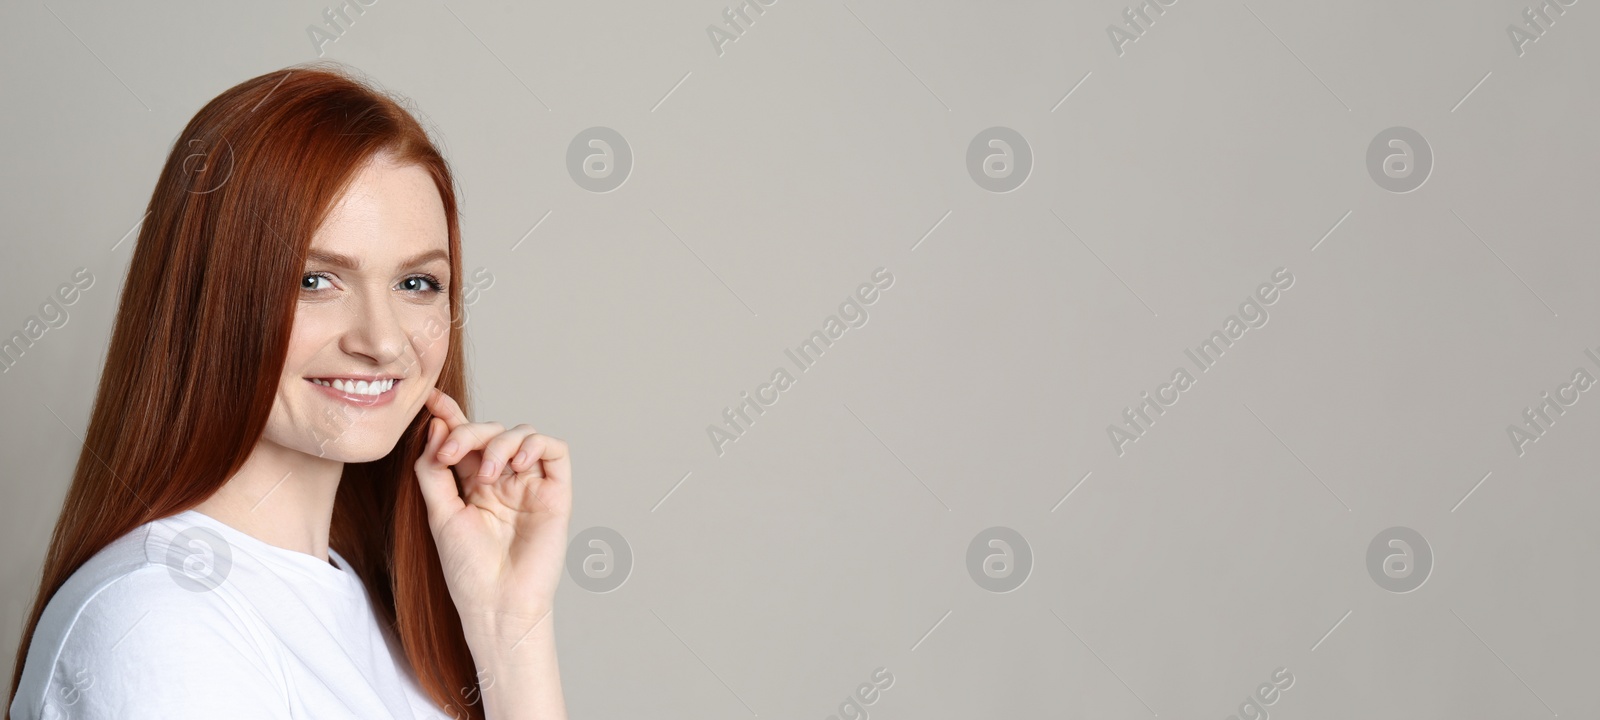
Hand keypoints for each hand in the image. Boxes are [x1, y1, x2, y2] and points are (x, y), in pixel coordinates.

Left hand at [414, 388, 572, 651]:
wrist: (497, 603)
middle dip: (468, 433)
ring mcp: (530, 484)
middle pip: (490, 432)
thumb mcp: (439, 513)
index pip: (464, 440)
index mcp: (472, 484)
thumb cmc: (468, 570)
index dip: (451, 416)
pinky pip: (554, 451)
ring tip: (486, 474)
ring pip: (522, 434)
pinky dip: (535, 445)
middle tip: (450, 454)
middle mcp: (502, 480)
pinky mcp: (555, 492)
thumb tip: (438, 425)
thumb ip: (433, 469)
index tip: (431, 400)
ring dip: (500, 442)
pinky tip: (517, 463)